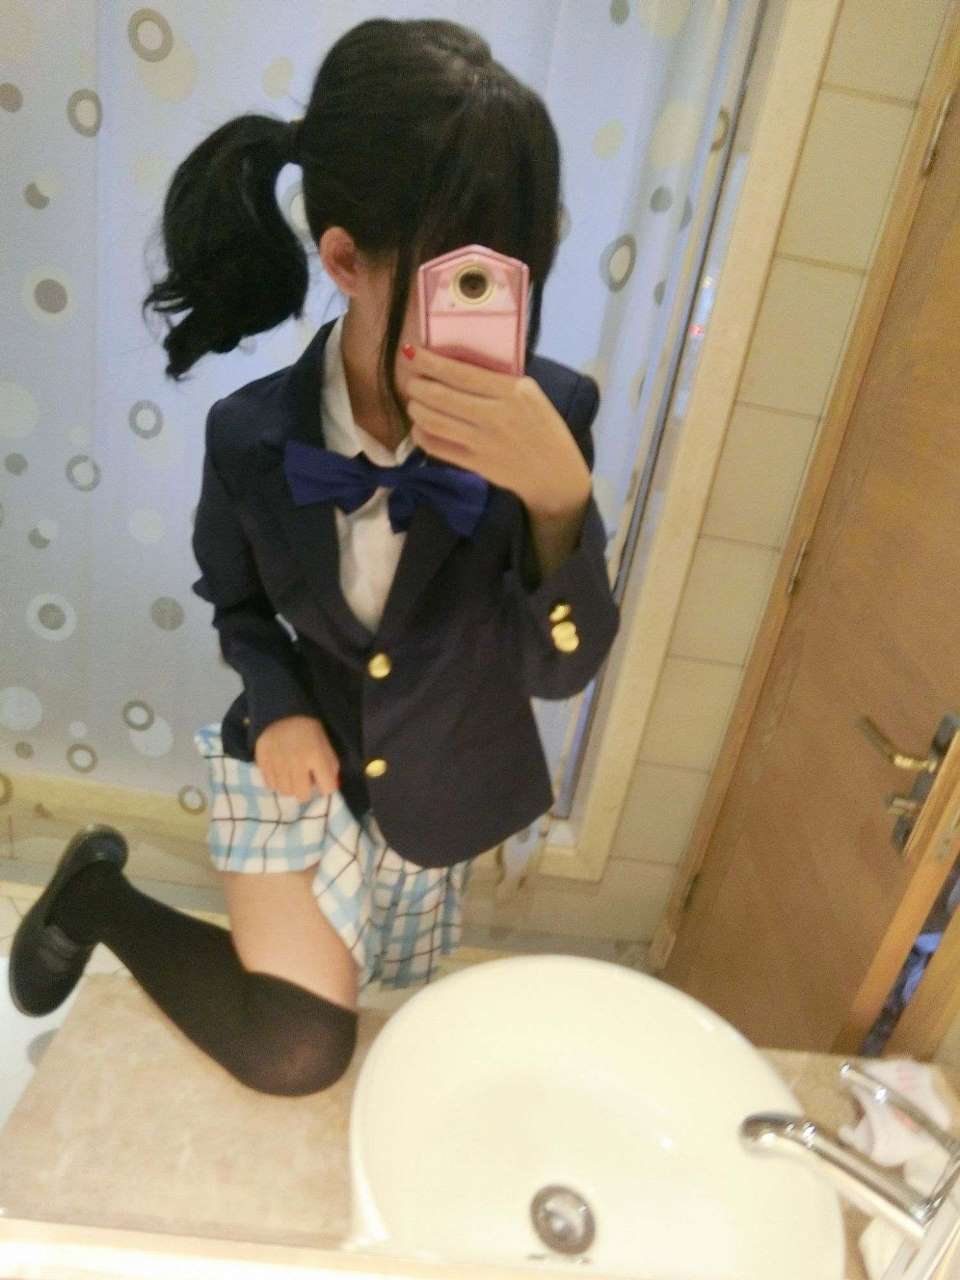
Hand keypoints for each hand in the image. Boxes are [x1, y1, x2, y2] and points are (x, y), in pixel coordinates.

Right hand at [254, 715, 339, 803]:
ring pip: (285, 792)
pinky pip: (270, 785)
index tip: (322, 779)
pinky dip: (276, 781)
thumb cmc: (308, 730)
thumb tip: (329, 789)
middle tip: (303, 778)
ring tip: (290, 773)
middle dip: (305, 790)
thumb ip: (330, 767)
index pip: (327, 789)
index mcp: (316, 756)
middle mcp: (296, 763)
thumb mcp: (325, 745)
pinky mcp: (262, 763)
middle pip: (302, 796)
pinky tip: (279, 770)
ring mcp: (277, 764)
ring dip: (290, 786)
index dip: (326, 786)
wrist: (281, 713)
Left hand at [403, 344, 592, 517]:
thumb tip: (456, 366)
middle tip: (412, 381)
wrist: (554, 474)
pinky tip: (419, 428)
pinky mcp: (476, 463)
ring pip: (434, 420)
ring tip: (414, 403)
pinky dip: (421, 435)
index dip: (429, 362)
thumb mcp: (529, 394)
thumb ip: (497, 380)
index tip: (412, 352)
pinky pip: (437, 446)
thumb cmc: (543, 428)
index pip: (460, 373)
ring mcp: (483, 441)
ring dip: (416, 408)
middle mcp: (496, 414)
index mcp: (512, 391)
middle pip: (440, 395)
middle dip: (417, 385)